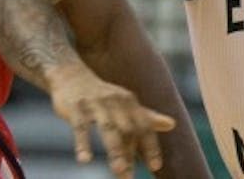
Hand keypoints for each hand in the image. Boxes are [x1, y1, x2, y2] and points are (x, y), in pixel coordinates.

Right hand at [49, 67, 176, 177]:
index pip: (144, 126)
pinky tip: (85, 159)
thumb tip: (172, 124)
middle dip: (131, 154)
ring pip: (108, 128)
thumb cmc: (102, 95)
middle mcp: (115, 101)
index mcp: (129, 102)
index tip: (155, 166)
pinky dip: (83, 143)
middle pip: (128, 130)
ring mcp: (95, 104)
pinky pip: (80, 127)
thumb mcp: (125, 103)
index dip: (150, 146)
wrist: (70, 75)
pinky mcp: (76, 107)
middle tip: (130, 177)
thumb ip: (147, 116)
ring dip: (115, 151)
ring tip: (119, 172)